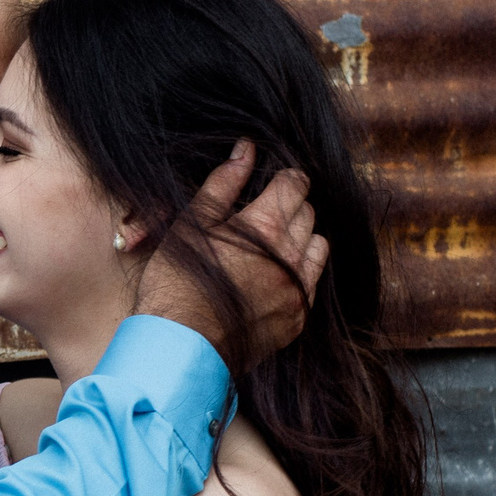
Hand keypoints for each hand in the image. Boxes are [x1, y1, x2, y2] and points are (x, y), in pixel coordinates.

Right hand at [133, 141, 330, 368]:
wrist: (179, 346)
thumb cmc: (176, 281)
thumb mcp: (192, 223)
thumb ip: (224, 184)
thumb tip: (246, 149)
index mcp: (266, 225)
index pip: (296, 184)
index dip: (284, 179)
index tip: (271, 184)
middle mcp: (291, 255)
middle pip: (308, 213)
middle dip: (290, 207)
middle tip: (261, 217)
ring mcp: (298, 289)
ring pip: (318, 246)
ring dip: (301, 239)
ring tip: (271, 247)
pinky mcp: (298, 319)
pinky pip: (312, 284)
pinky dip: (299, 274)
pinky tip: (271, 279)